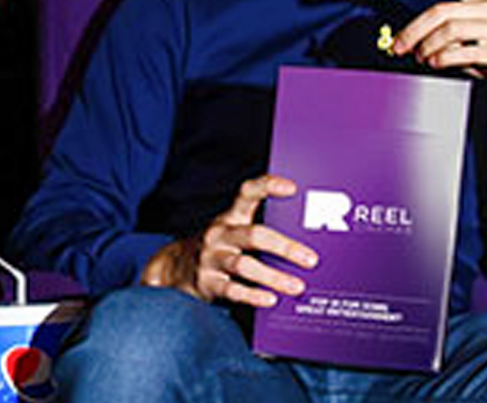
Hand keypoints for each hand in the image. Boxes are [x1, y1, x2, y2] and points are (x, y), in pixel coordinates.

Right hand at [140, 174, 316, 307]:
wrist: (175, 268)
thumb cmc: (221, 248)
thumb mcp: (235, 231)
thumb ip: (262, 231)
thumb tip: (308, 243)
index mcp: (230, 216)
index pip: (247, 193)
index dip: (268, 187)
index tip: (292, 188)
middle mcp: (219, 234)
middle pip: (254, 235)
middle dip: (285, 247)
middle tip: (310, 259)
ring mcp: (211, 258)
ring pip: (245, 265)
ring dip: (274, 277)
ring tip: (297, 286)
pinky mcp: (207, 282)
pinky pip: (232, 290)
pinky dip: (253, 295)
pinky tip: (270, 300)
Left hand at [388, 0, 486, 110]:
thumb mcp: (477, 36)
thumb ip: (449, 31)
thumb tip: (411, 37)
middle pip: (441, 11)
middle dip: (413, 29)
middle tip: (398, 46)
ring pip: (449, 30)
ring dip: (426, 46)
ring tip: (420, 58)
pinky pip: (462, 51)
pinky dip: (442, 58)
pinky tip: (436, 63)